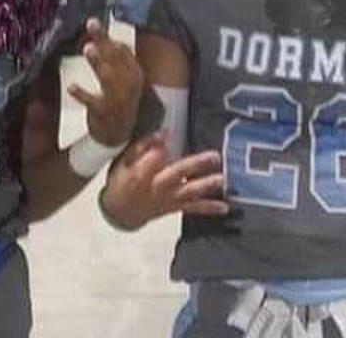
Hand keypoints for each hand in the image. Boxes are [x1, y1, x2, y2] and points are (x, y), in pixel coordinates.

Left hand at [68, 18, 144, 145]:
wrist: (118, 134)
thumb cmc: (118, 100)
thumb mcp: (123, 78)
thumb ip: (114, 57)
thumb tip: (105, 33)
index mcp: (134, 74)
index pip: (124, 51)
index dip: (111, 36)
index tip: (97, 22)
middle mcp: (129, 85)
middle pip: (115, 58)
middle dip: (104, 40)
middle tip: (91, 24)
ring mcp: (117, 99)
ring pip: (108, 77)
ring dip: (98, 62)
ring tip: (88, 48)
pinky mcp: (103, 112)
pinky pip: (92, 101)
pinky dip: (82, 94)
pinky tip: (71, 87)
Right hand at [100, 134, 227, 229]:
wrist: (120, 211)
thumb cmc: (122, 180)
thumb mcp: (123, 161)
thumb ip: (141, 147)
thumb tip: (162, 134)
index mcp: (141, 174)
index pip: (151, 160)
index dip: (159, 147)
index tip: (168, 134)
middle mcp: (156, 187)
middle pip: (176, 174)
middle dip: (195, 165)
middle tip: (214, 156)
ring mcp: (168, 198)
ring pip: (189, 192)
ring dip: (206, 185)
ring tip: (221, 179)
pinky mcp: (175, 206)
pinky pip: (193, 208)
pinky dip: (209, 208)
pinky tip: (224, 207)